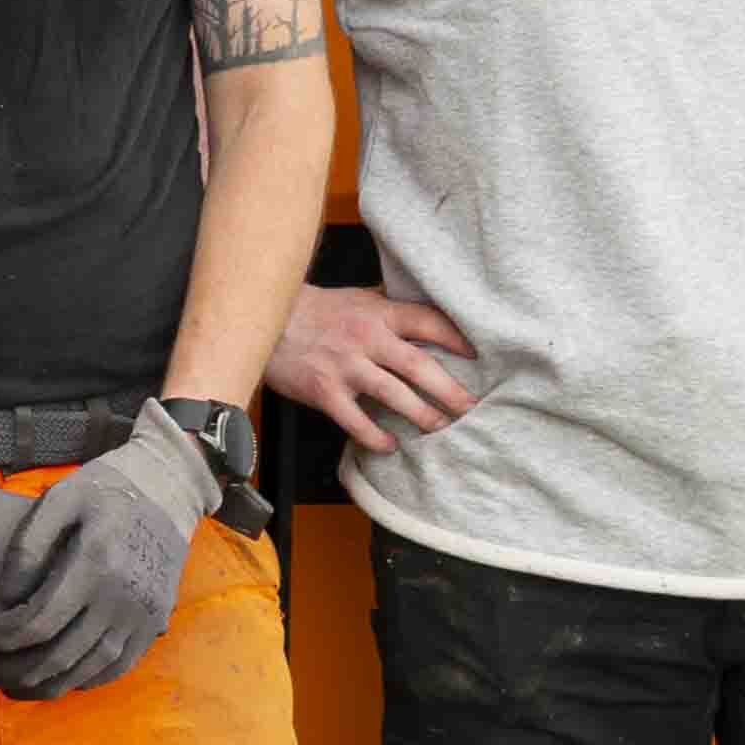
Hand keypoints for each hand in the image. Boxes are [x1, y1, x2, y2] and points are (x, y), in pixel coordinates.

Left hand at [0, 407, 221, 699]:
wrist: (168, 488)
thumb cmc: (106, 489)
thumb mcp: (61, 497)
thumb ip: (27, 544)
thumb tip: (6, 597)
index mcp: (95, 562)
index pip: (39, 622)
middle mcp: (122, 597)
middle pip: (59, 656)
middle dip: (12, 671)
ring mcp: (142, 615)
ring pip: (86, 671)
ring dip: (43, 686)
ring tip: (8, 685)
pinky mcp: (153, 624)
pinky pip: (116, 668)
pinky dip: (81, 681)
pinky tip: (53, 679)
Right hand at [271, 286, 479, 448]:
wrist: (266, 320)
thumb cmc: (315, 310)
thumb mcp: (357, 298)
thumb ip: (389, 305)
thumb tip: (426, 308)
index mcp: (378, 313)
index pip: (428, 322)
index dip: (457, 339)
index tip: (478, 356)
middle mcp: (366, 338)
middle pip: (418, 365)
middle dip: (450, 390)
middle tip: (472, 407)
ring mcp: (345, 366)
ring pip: (393, 395)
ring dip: (422, 415)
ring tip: (441, 428)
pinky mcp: (325, 391)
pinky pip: (356, 421)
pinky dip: (375, 437)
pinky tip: (390, 446)